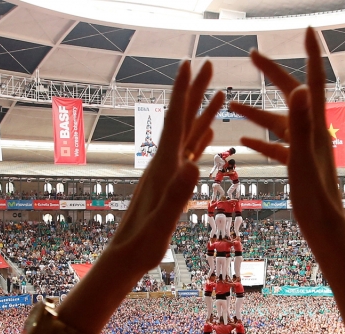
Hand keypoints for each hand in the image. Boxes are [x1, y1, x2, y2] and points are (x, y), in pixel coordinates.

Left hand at [81, 61, 223, 279]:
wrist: (125, 258)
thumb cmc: (143, 244)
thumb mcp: (163, 221)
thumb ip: (178, 194)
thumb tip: (195, 163)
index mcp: (164, 166)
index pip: (175, 120)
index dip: (184, 91)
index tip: (191, 64)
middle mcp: (164, 163)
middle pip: (182, 119)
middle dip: (195, 91)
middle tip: (210, 64)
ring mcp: (168, 173)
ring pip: (188, 133)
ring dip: (202, 111)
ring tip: (219, 93)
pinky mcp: (171, 183)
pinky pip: (189, 152)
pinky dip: (200, 137)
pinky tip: (209, 133)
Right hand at [228, 29, 344, 263]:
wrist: (325, 228)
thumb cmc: (315, 198)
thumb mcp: (302, 159)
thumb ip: (300, 123)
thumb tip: (297, 89)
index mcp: (315, 126)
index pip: (312, 81)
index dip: (310, 53)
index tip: (306, 29)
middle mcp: (313, 132)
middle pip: (292, 95)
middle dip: (272, 74)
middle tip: (253, 55)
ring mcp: (306, 149)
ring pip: (279, 123)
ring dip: (257, 113)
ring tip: (232, 105)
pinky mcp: (300, 165)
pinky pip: (279, 148)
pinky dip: (263, 142)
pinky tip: (247, 143)